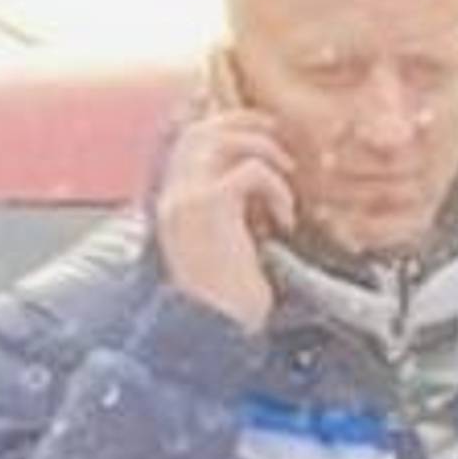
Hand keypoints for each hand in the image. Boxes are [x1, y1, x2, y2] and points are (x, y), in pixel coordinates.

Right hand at [154, 108, 295, 330]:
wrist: (217, 335)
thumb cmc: (229, 297)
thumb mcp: (225, 243)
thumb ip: (230, 207)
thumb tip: (258, 170)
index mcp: (171, 207)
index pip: (188, 139)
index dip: (227, 124)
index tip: (264, 128)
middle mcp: (171, 199)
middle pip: (202, 130)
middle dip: (246, 123)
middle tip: (281, 139)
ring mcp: (185, 201)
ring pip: (224, 139)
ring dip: (266, 152)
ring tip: (286, 181)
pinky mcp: (208, 208)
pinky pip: (249, 170)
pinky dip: (277, 187)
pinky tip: (284, 220)